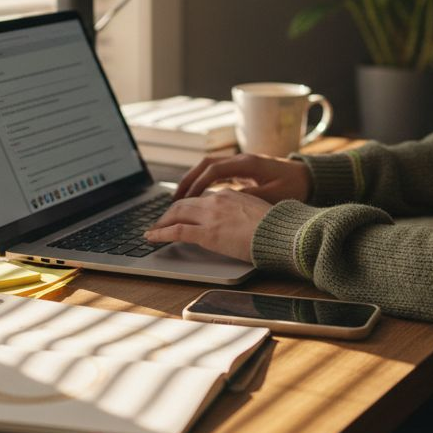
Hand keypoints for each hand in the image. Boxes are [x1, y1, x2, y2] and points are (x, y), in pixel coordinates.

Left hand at [144, 188, 272, 261]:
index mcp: (229, 194)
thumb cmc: (275, 227)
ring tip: (153, 231)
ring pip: (176, 214)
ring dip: (161, 222)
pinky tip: (151, 238)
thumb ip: (242, 212)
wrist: (281, 233)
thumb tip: (239, 220)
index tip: (181, 213)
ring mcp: (210, 216)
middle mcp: (216, 200)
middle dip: (169, 213)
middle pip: (184, 203)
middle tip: (160, 222)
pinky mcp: (207, 234)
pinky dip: (160, 234)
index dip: (188, 206)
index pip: (201, 198)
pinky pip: (176, 232)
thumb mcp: (258, 212)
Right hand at [174, 153, 312, 203]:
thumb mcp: (273, 196)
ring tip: (180, 199)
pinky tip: (198, 197)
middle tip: (174, 200)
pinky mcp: (244, 170)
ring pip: (210, 167)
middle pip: (206, 164)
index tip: (185, 200)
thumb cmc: (295, 187)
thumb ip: (249, 197)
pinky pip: (217, 172)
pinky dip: (204, 182)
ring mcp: (242, 163)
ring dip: (194, 180)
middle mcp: (242, 159)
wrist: (310, 178)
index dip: (197, 183)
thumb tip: (225, 202)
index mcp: (248, 163)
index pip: (214, 168)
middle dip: (188, 180)